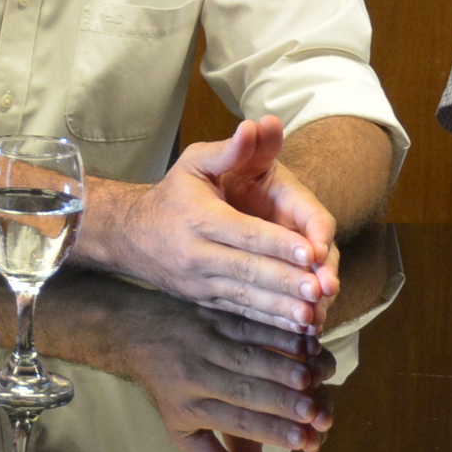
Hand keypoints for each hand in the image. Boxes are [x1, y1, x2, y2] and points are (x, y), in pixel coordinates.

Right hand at [95, 121, 338, 331]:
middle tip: (320, 288)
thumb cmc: (174, 193)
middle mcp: (197, 254)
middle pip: (247, 269)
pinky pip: (241, 311)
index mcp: (199, 217)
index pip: (244, 233)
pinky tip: (296, 325)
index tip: (310, 252)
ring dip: (281, 307)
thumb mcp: (195, 162)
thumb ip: (230, 150)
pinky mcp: (205, 300)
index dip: (278, 243)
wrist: (132, 235)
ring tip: (312, 314)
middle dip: (285, 280)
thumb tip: (256, 126)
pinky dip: (269, 320)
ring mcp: (200, 282)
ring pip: (246, 296)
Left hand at [101, 297, 332, 451]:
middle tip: (315, 413)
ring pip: (247, 356)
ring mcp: (204, 343)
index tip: (303, 441)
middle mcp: (197, 375)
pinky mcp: (213, 317)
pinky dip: (276, 333)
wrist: (137, 333)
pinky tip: (303, 341)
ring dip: (282, 366)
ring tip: (312, 380)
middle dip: (280, 402)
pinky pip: (248, 325)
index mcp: (192, 407)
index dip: (269, 431)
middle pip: (243, 390)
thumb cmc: (171, 391)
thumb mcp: (185, 432)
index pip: (234, 422)